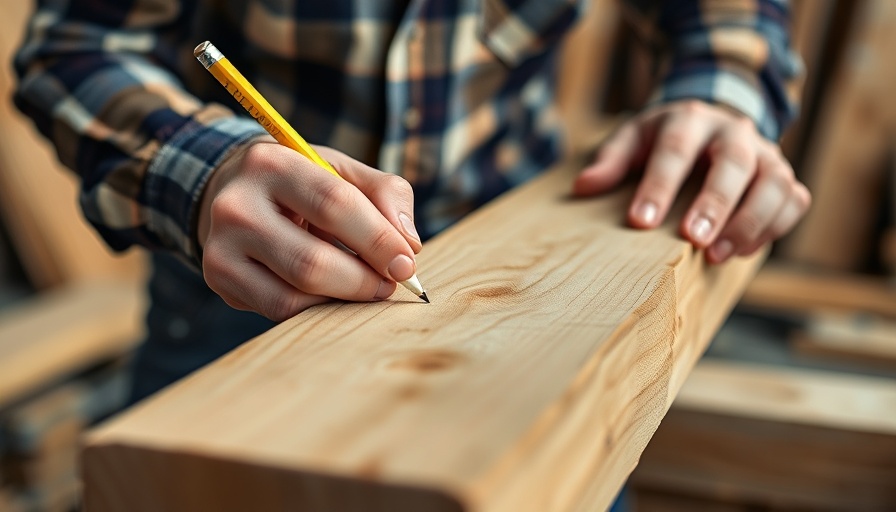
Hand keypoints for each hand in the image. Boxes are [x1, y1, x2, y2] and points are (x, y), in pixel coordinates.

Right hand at [197, 139, 421, 320]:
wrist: (231, 191)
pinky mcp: (219, 277)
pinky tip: (331, 294)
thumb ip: (386, 194)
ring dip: (343, 299)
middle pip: (312, 261)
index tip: (406, 263)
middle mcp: (236, 205)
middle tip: (390, 284)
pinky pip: (278, 309)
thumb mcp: (342, 170)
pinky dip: (316, 308)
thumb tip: (408, 245)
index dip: (378, 240)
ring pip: (296, 293)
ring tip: (364, 288)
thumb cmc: (301, 183)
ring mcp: (221, 245)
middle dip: (363, 280)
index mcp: (271, 163)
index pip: (335, 205)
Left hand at [573, 100, 810, 263]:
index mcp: (689, 119)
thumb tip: (584, 187)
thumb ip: (610, 161)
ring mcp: (765, 153)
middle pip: (733, 163)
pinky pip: (794, 200)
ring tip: (717, 256)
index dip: (659, 186)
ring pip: (774, 182)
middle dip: (715, 203)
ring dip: (750, 222)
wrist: (711, 123)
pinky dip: (775, 227)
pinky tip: (743, 251)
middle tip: (693, 239)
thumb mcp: (632, 139)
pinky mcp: (784, 176)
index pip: (675, 150)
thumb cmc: (663, 140)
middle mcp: (733, 132)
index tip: (641, 221)